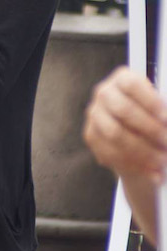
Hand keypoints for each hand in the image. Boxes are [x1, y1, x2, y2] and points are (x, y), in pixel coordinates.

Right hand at [83, 66, 166, 183]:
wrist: (134, 132)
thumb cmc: (152, 115)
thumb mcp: (161, 109)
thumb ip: (164, 116)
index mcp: (122, 79)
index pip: (131, 85)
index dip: (150, 101)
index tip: (166, 118)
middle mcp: (104, 93)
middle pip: (123, 109)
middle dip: (150, 130)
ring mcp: (94, 114)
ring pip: (115, 134)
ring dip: (143, 151)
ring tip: (162, 161)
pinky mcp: (91, 135)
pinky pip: (110, 153)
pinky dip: (133, 165)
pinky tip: (151, 172)